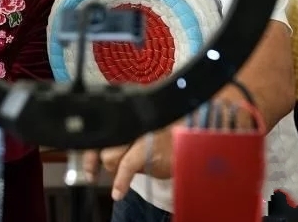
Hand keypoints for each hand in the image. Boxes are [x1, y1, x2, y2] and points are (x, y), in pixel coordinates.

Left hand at [85, 97, 256, 201]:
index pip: (103, 125)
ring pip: (110, 155)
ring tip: (128, 169)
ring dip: (113, 168)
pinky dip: (120, 181)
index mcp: (134, 106)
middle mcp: (134, 116)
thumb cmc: (183, 123)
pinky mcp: (151, 150)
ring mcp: (141, 132)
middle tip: (104, 169)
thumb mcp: (155, 119)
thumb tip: (106, 149)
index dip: (90, 147)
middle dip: (100, 160)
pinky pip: (126, 167)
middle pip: (102, 141)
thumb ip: (134, 127)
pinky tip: (118, 192)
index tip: (86, 163)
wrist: (211, 124)